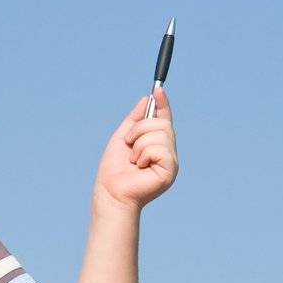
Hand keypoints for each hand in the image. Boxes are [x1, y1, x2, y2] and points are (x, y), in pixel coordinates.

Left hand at [94, 89, 178, 210]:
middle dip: (139, 129)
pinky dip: (143, 154)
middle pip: (162, 123)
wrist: (111, 192)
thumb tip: (148, 98)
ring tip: (133, 160)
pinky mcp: (171, 171)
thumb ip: (135, 119)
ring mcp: (171, 161)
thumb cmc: (114, 169)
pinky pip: (159, 149)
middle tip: (129, 145)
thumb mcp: (122, 138)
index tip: (159, 90)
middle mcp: (167, 151)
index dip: (163, 104)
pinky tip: (139, 167)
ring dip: (138, 145)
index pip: (164, 119)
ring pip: (159, 134)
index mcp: (157, 144)